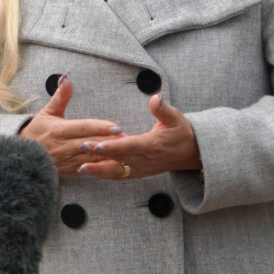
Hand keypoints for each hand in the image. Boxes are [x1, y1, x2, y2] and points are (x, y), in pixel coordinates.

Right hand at [19, 75, 123, 176]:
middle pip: (91, 144)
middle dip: (110, 142)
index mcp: (59, 130)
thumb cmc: (37, 132)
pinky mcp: (71, 172)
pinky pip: (90, 170)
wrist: (22, 158)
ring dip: (109, 156)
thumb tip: (66, 79)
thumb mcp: (47, 112)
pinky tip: (116, 165)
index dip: (100, 127)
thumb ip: (60, 97)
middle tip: (128, 139)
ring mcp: (68, 161)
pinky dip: (102, 168)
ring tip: (126, 152)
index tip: (116, 127)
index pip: (83, 127)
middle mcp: (64, 146)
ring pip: (92, 159)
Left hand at [79, 94, 200, 180]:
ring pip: (118, 172)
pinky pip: (120, 176)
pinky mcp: (139, 173)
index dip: (114, 147)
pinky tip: (90, 172)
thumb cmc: (182, 132)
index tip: (99, 144)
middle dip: (99, 156)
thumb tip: (155, 98)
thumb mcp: (176, 117)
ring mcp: (142, 169)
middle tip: (81, 148)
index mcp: (153, 145)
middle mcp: (146, 160)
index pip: (131, 146)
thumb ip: (163, 109)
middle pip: (120, 160)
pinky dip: (105, 175)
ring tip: (81, 168)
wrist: (192, 153)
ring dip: (99, 171)